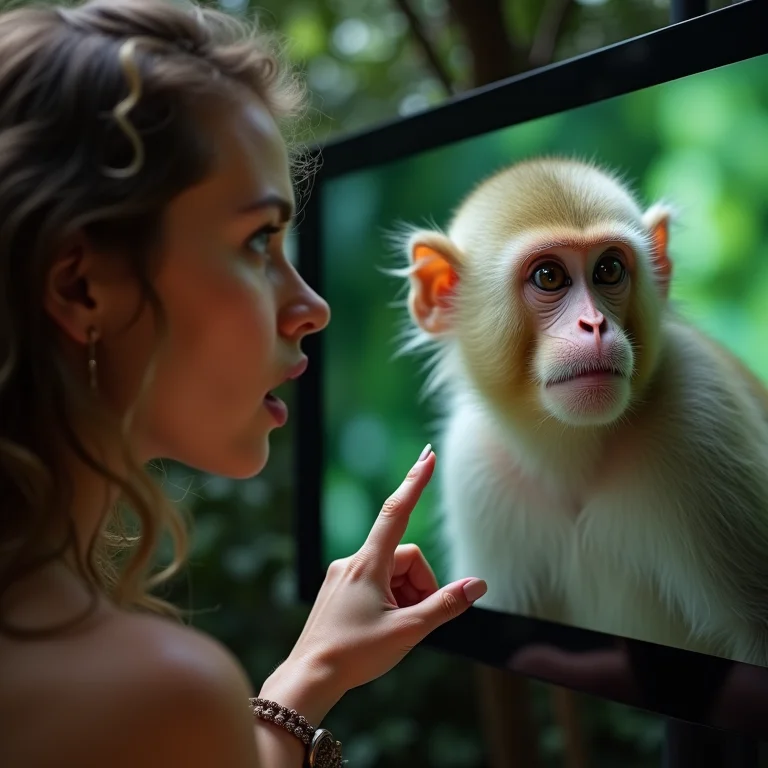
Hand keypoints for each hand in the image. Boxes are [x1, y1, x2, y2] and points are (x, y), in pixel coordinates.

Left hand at [261, 445, 486, 722]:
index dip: (416, 482)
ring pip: (392, 572)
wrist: (309, 677)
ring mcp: (343, 575)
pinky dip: (390, 599)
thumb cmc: (356, 655)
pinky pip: (375, 582)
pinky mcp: (338, 589)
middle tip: (416, 620)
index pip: (397, 512)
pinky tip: (383, 628)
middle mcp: (353, 561)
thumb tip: (477, 584)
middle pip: (405, 557)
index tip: (428, 456)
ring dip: (406, 595)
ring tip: (398, 629)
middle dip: (420, 584)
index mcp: (368, 564)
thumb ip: (445, 605)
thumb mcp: (408, 630)